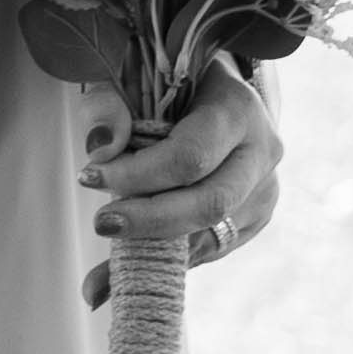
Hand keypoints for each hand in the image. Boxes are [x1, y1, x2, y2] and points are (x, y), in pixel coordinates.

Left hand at [79, 67, 283, 303]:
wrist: (214, 94)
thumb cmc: (165, 83)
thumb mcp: (130, 75)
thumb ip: (108, 104)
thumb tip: (99, 147)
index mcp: (236, 108)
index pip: (191, 155)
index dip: (138, 174)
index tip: (88, 177)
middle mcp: (261, 151)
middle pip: (209, 202)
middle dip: (150, 220)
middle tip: (101, 223)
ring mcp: (264, 189)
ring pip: (212, 234)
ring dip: (154, 254)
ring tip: (102, 272)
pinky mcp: (254, 218)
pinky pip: (210, 249)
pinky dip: (165, 264)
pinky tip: (121, 278)